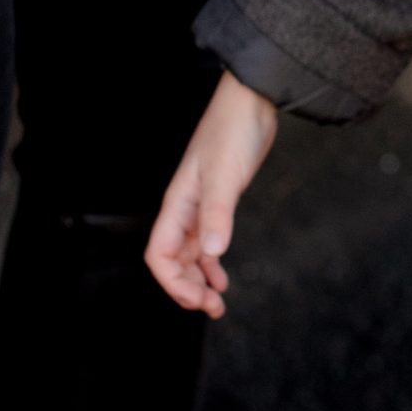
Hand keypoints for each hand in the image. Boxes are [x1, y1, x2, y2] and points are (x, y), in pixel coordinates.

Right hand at [145, 72, 278, 316]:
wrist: (251, 102)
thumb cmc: (232, 132)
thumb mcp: (224, 176)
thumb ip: (217, 213)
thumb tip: (213, 253)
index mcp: (177, 205)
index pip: (160, 255)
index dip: (173, 283)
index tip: (197, 301)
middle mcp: (184, 209)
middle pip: (173, 261)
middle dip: (187, 288)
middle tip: (212, 309)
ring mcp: (200, 206)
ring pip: (191, 254)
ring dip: (199, 280)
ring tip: (216, 303)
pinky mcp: (218, 201)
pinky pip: (206, 241)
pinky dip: (211, 263)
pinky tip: (222, 276)